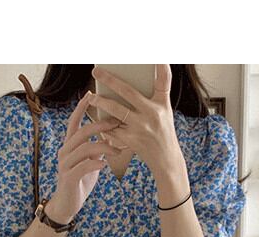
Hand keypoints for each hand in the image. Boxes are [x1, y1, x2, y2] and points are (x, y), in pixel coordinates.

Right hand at [45, 91, 121, 222]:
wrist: (67, 204)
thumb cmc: (80, 181)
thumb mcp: (90, 161)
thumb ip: (97, 148)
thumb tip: (112, 134)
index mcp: (69, 146)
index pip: (74, 122)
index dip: (81, 107)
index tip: (91, 94)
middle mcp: (64, 152)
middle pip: (81, 132)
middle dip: (100, 126)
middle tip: (117, 123)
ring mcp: (65, 165)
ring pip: (84, 149)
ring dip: (103, 146)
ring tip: (119, 150)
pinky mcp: (69, 178)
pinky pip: (83, 166)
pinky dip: (96, 163)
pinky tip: (106, 164)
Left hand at [88, 64, 186, 181]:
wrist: (166, 160)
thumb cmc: (162, 131)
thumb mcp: (164, 111)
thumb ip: (152, 95)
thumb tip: (131, 81)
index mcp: (162, 104)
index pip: (163, 81)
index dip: (161, 67)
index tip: (158, 55)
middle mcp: (152, 113)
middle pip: (128, 92)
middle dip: (110, 80)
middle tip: (96, 71)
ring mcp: (141, 127)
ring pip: (116, 111)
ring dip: (101, 103)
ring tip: (91, 97)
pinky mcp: (131, 140)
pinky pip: (113, 128)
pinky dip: (104, 123)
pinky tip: (96, 118)